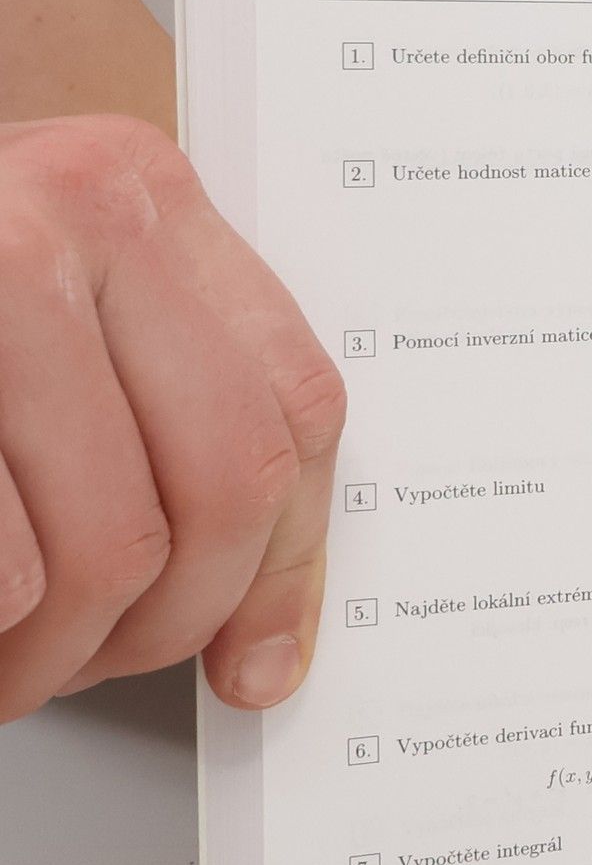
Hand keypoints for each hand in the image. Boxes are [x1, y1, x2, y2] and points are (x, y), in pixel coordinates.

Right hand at [0, 114, 345, 719]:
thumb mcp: (51, 301)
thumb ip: (161, 417)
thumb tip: (256, 640)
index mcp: (139, 195)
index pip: (290, 409)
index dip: (282, 565)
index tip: (252, 656)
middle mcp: (67, 211)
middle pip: (216, 490)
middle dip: (157, 627)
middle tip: (88, 669)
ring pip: (102, 546)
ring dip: (51, 655)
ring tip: (8, 667)